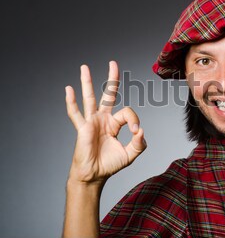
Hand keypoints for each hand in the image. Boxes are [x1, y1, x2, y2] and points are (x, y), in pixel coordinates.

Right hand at [65, 61, 145, 184]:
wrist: (94, 176)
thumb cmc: (110, 164)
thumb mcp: (130, 154)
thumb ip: (139, 144)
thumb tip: (141, 130)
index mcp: (114, 123)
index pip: (127, 112)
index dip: (134, 120)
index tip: (136, 132)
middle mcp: (103, 119)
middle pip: (108, 94)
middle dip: (111, 78)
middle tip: (113, 63)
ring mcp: (91, 122)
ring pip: (89, 98)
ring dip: (87, 82)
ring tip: (84, 67)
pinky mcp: (82, 128)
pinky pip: (75, 113)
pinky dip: (71, 102)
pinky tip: (68, 89)